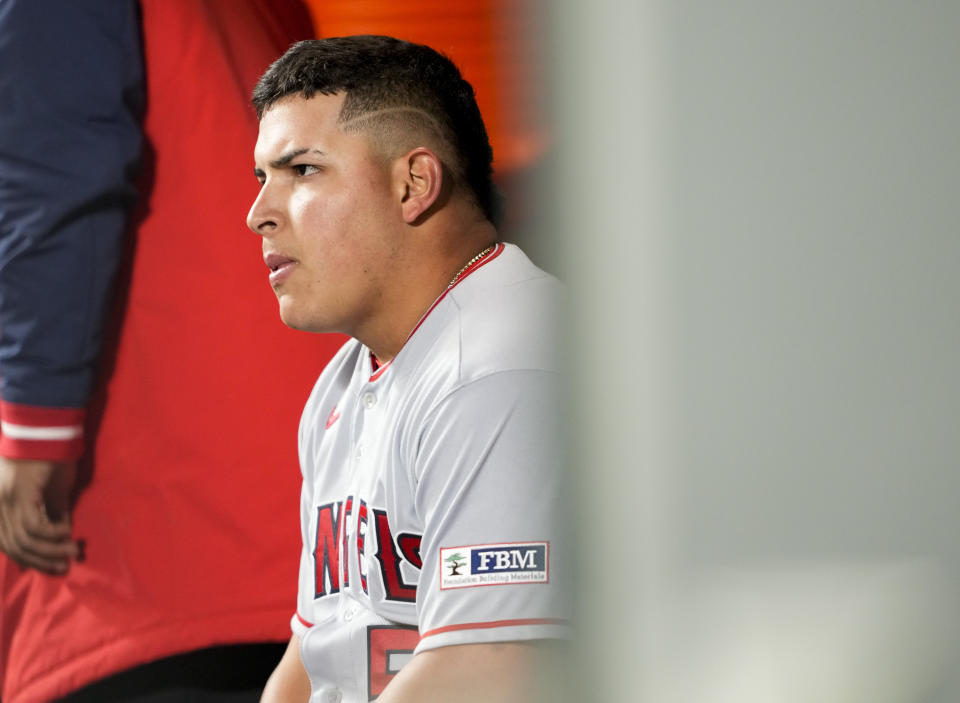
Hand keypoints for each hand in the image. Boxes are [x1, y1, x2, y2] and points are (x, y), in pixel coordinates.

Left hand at [0, 457, 78, 573]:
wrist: (48, 430)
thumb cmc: (51, 457)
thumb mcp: (52, 492)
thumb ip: (52, 513)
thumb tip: (60, 536)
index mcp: (1, 507)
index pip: (7, 543)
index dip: (29, 559)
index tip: (52, 567)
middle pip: (13, 546)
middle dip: (40, 561)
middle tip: (64, 567)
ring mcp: (7, 501)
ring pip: (23, 540)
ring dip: (50, 551)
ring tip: (72, 552)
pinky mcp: (20, 495)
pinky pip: (33, 526)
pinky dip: (51, 535)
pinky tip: (68, 534)